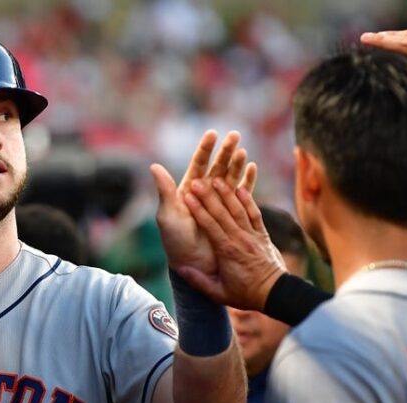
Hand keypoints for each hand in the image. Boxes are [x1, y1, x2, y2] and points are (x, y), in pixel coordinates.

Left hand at [150, 130, 257, 274]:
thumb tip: (153, 165)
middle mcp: (204, 194)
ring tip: (244, 150)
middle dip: (226, 151)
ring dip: (237, 164)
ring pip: (230, 178)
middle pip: (217, 167)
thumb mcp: (168, 215)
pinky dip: (247, 181)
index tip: (212, 133)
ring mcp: (218, 203)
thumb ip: (165, 190)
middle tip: (235, 135)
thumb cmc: (176, 241)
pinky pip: (241, 194)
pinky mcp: (230, 214)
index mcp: (188, 191)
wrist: (192, 263)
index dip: (205, 149)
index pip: (197, 165)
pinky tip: (252, 168)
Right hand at [179, 178, 286, 311]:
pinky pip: (255, 214)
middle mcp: (240, 239)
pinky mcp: (263, 234)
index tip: (187, 196)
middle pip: (222, 212)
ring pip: (238, 209)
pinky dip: (248, 200)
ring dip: (227, 193)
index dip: (198, 209)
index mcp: (226, 251)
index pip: (210, 225)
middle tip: (197, 181)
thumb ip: (198, 281)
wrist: (275, 293)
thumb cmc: (245, 294)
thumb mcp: (218, 293)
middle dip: (208, 195)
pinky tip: (241, 188)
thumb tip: (180, 267)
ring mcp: (253, 235)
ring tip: (216, 178)